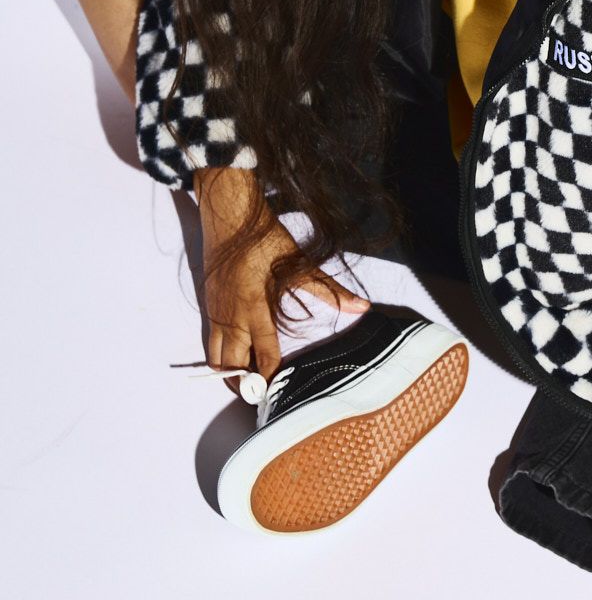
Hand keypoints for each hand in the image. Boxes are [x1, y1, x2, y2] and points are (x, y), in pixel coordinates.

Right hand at [196, 168, 370, 395]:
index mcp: (254, 308)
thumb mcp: (298, 263)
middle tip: (264, 397)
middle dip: (247, 385)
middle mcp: (231, 316)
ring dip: (231, 375)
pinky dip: (222, 358)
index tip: (281, 396)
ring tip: (250, 385)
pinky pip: (211, 343)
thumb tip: (361, 307)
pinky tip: (236, 360)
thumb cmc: (264, 238)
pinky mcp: (209, 306)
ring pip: (216, 359)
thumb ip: (328, 290)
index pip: (263, 355)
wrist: (228, 215)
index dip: (271, 378)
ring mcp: (216, 313)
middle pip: (232, 367)